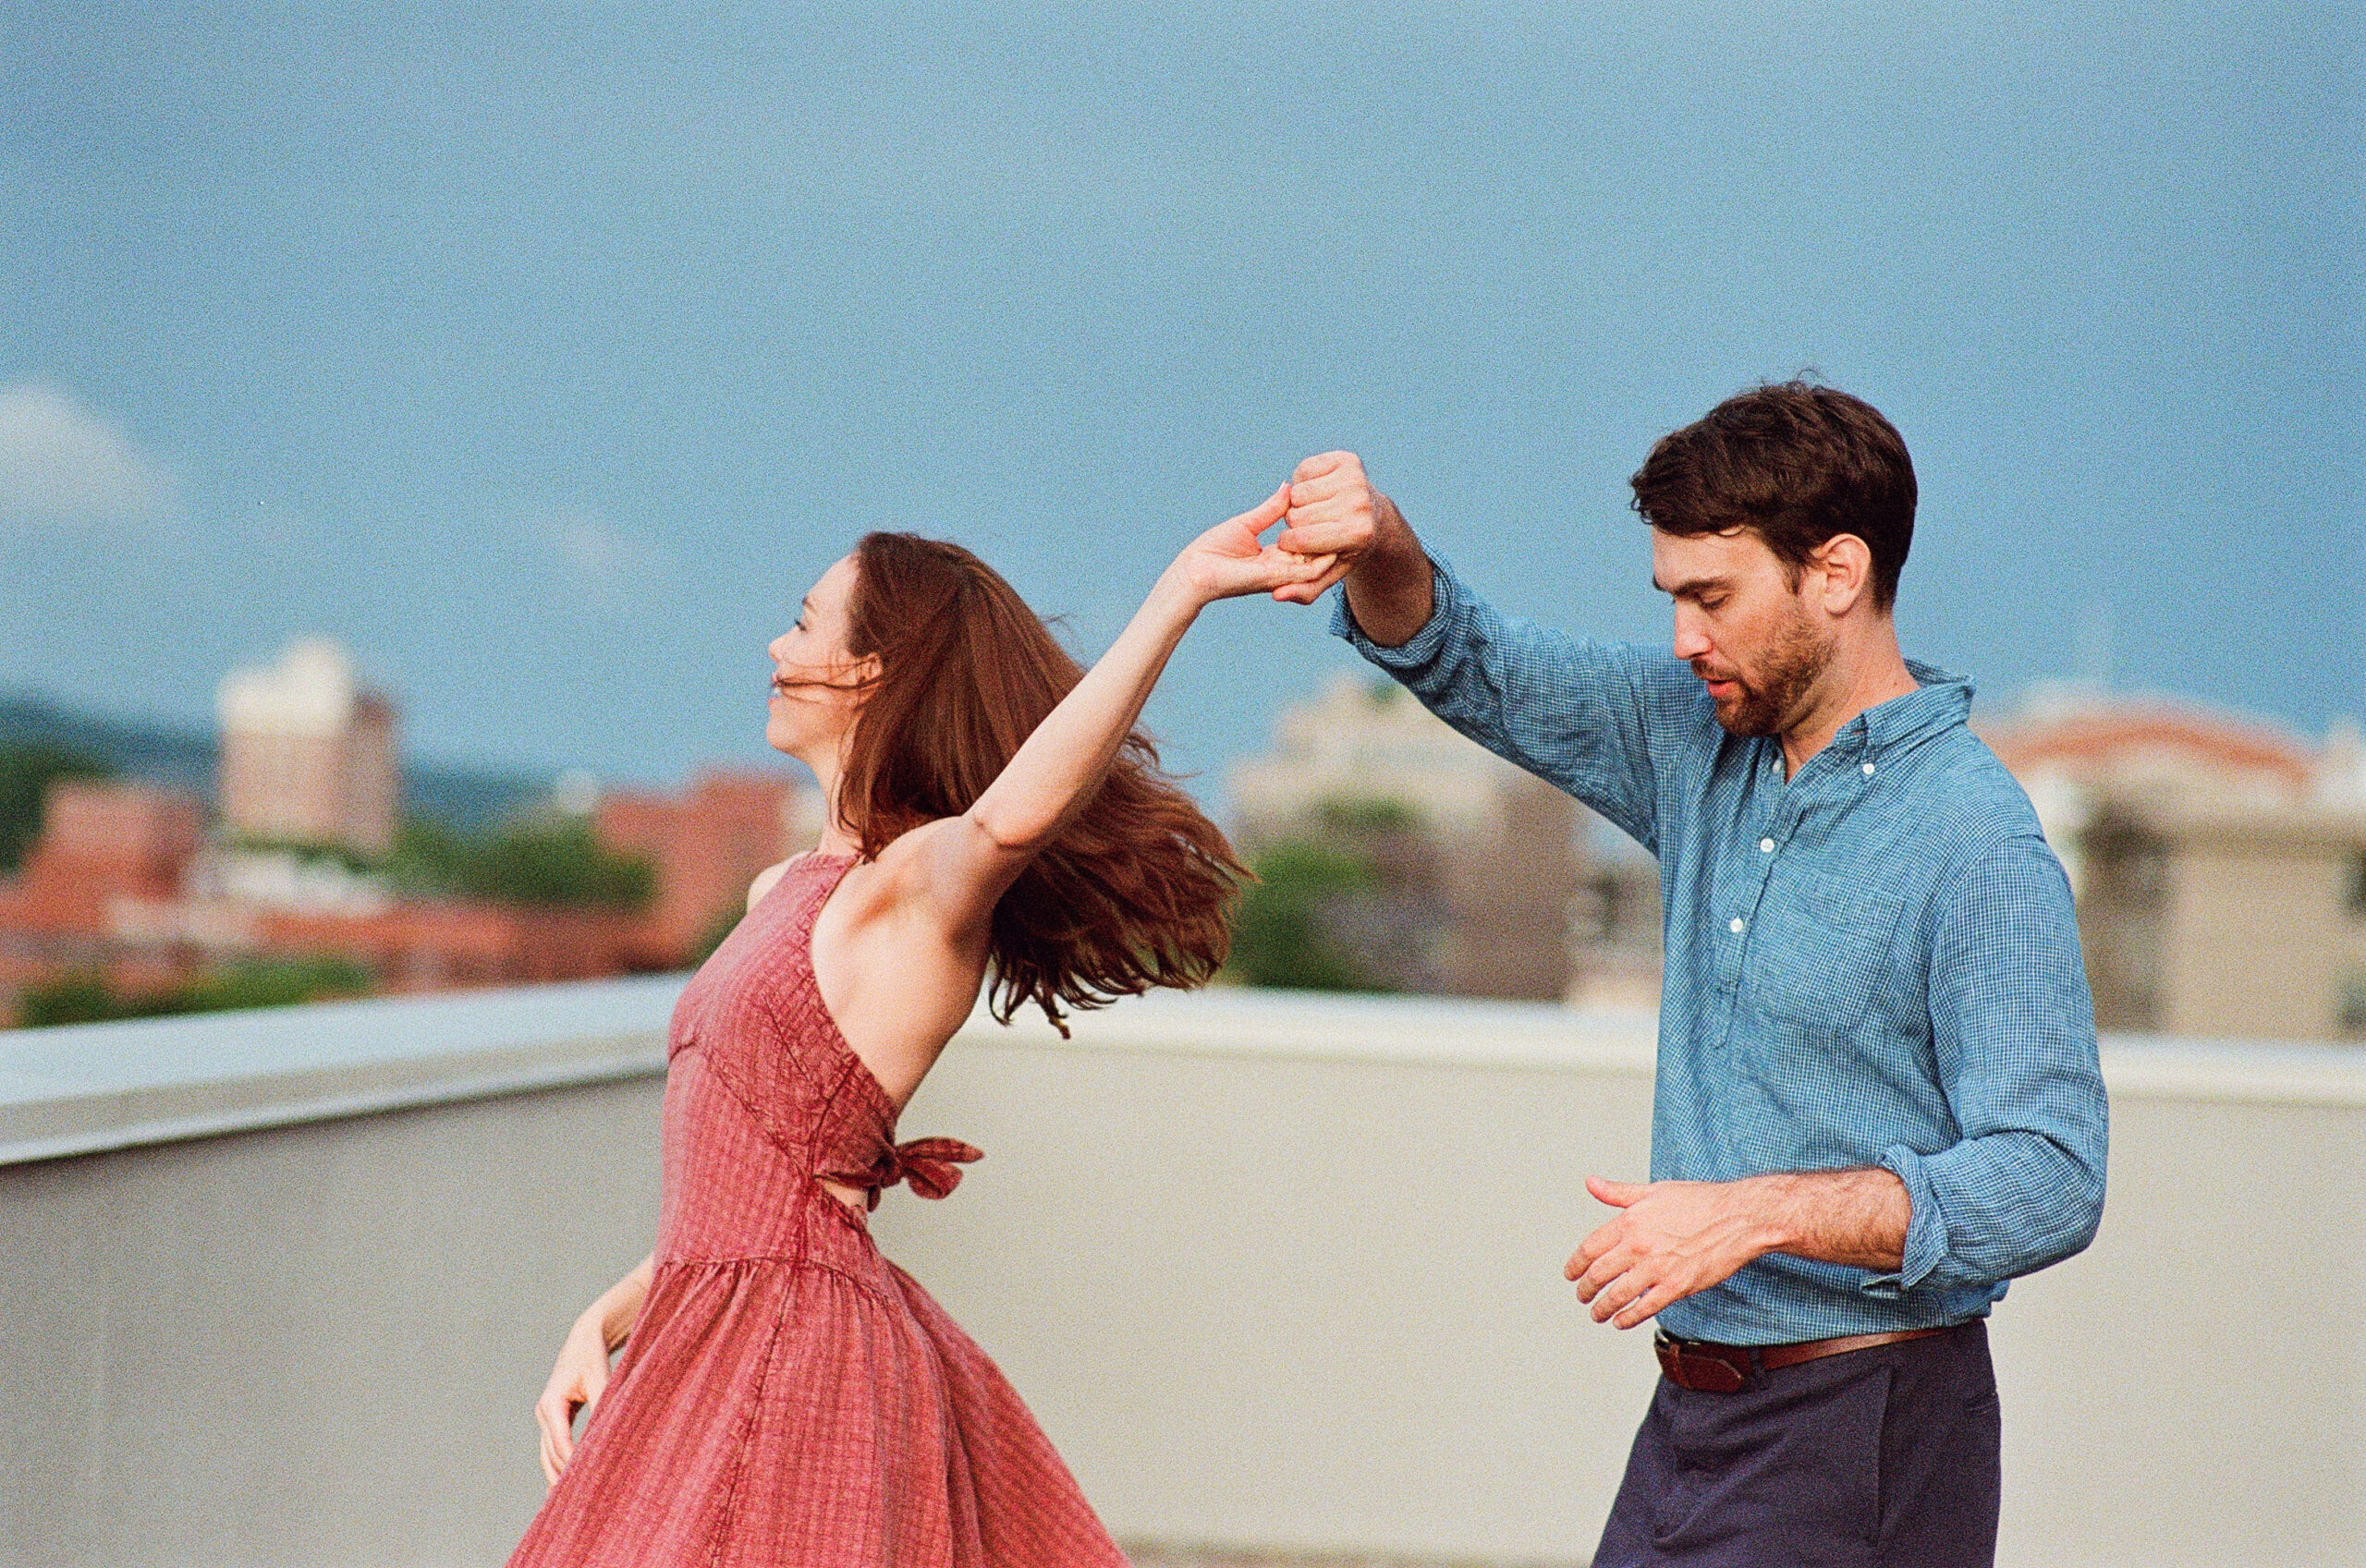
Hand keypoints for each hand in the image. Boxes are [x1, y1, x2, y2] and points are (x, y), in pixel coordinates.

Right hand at [534, 1319, 613, 1486]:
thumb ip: (602, 1404)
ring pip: (548, 1455)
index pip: (560, 1441)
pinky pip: (553, 1449)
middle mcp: (544, 1413)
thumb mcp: (600, 1378)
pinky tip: (562, 1488)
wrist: (584, 1340)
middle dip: (563, 1475)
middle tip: (578, 1501)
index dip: (571, 1462)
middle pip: (551, 1453)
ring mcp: (547, 1418)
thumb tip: (607, 1433)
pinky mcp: (554, 1420)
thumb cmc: (593, 1357)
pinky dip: (558, 1466)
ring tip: (564, 1506)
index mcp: (551, 1403)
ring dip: (556, 1477)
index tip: (582, 1481)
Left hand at [1167, 483, 1338, 604]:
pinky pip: (1305, 572)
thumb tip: (1287, 488)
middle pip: (1316, 556)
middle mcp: (1281, 569)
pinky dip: (1320, 561)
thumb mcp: (1247, 524)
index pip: (1308, 545)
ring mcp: (1279, 575)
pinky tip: (1333, 548)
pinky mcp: (1273, 577)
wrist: (1193, 571)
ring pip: (1317, 566)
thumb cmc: (1212, 550)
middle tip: (1347, 522)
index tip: (1334, 512)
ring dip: (1332, 551)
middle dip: (1333, 540)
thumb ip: (1271, 510)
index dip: (1322, 529)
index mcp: (1274, 558)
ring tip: (1346, 533)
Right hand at [1271, 451, 1386, 605]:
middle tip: (1313, 526)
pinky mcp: (1348, 459)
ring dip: (1298, 502)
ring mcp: (1356, 479)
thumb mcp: (1329, 573)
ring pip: (1297, 492)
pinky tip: (1319, 491)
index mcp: (1357, 535)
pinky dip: (1303, 481)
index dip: (1289, 542)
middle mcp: (1360, 505)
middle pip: (1296, 515)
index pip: (1299, 538)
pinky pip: (1303, 469)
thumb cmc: (1345, 548)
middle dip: (1295, 523)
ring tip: (1316, 510)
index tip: (1298, 543)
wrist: (1373, 517)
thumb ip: (1304, 589)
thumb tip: (1277, 596)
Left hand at [1564, 1174, 1777, 1329]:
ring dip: (1602, 1308)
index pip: (1589, 1248)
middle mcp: (1638, 1245)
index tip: (1570, 1274)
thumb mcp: (1654, 1191)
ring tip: (1597, 1314)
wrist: (1738, 1218)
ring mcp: (1656, 1268)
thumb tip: (1590, 1182)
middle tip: (1582, 1296)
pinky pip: (1644, 1308)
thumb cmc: (1699, 1202)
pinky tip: (1621, 1322)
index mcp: (1630, 1222)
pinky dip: (1628, 1318)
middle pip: (1598, 1274)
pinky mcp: (1676, 1286)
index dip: (1575, 1265)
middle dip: (1585, 1289)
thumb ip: (1618, 1193)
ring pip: (1617, 1295)